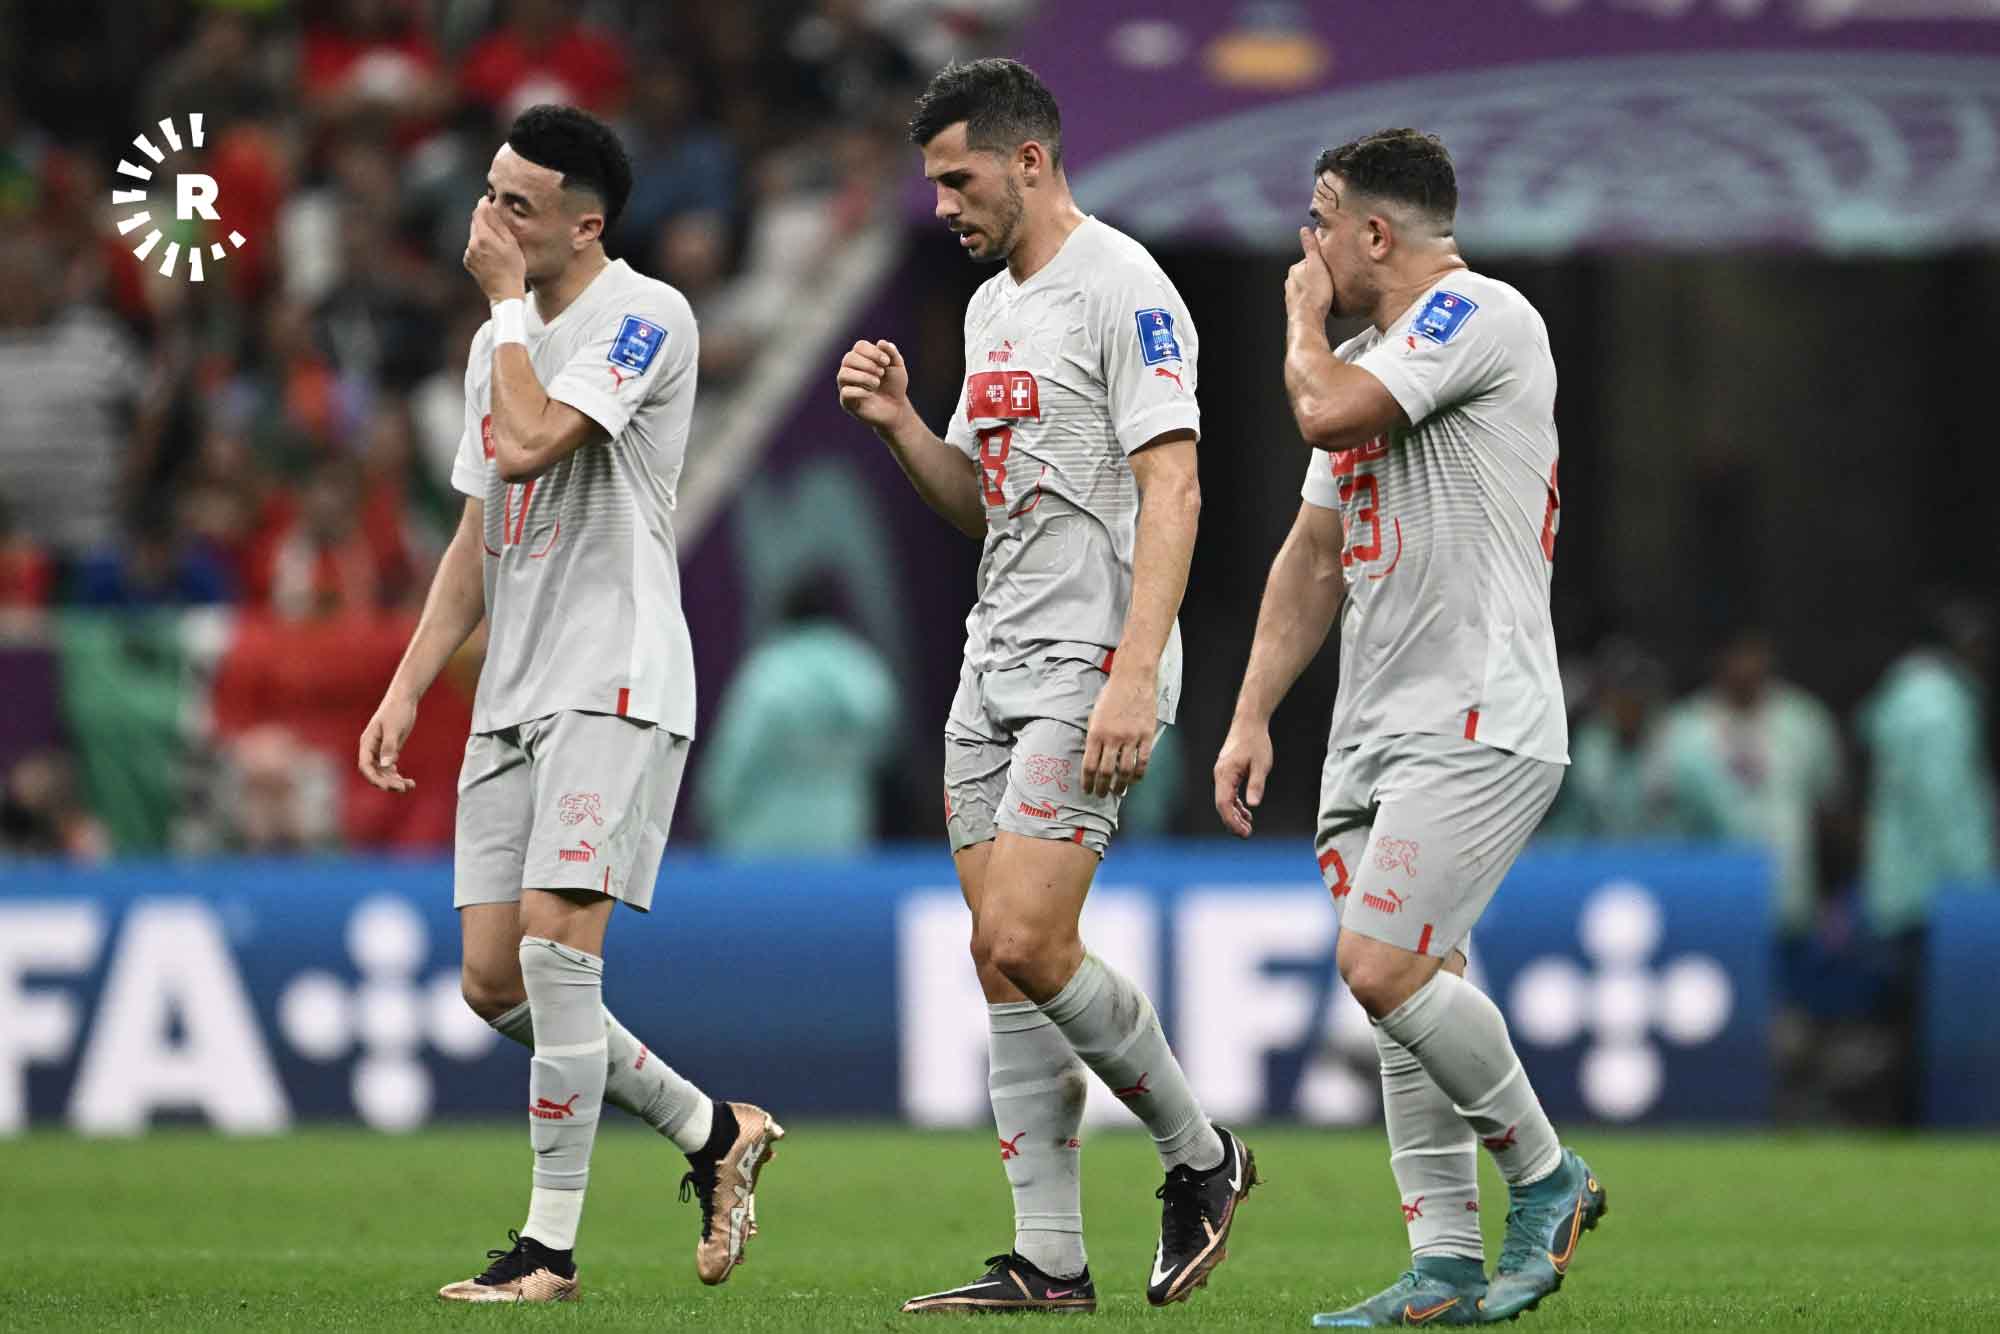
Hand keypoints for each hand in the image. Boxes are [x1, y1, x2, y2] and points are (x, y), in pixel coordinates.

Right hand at [358, 694, 417, 792]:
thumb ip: (389, 747)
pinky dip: (398, 775)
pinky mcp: (390, 750)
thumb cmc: (397, 710)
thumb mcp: (394, 728)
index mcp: (367, 743)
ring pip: (383, 772)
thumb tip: (386, 765)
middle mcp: (372, 749)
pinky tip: (409, 782)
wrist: (404, 699)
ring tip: (410, 786)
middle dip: (387, 782)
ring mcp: (380, 751)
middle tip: (402, 788)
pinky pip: (390, 768)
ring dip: (394, 781)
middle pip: (375, 772)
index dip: (374, 778)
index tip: (387, 786)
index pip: (365, 766)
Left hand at [463, 198, 525, 302]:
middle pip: (475, 222)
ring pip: (474, 235)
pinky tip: (492, 255)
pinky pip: (473, 247)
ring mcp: (468, 253)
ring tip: (498, 243)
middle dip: (484, 219)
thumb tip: (486, 205)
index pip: (479, 211)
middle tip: (498, 222)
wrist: (505, 293)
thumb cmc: (513, 268)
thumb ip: (497, 222)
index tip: (491, 201)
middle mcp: (472, 244)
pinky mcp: (468, 262)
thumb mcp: (511, 243)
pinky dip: (480, 246)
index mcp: (483, 237)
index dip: (484, 204)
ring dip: (483, 233)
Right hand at [836, 339, 912, 431]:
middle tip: (881, 373)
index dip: (873, 352)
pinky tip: (870, 394)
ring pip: (843, 374)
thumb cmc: (894, 385)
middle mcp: (850, 369)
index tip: (886, 362)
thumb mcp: (897, 367)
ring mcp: (846, 385)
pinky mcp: (846, 401)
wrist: (896, 408)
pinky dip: (860, 391)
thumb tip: (881, 342)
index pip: (859, 346)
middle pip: (849, 358)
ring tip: (876, 383)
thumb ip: (892, 353)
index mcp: (861, 358)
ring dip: (863, 377)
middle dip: (868, 364)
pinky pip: (845, 392)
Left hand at [1082, 667, 1155, 797]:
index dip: (1088, 782)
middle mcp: (1112, 737)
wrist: (1132, 679)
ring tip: (1118, 791)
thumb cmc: (1111, 695)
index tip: (1088, 790)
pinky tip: (1134, 780)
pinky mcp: (1146, 735)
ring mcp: (1131, 737)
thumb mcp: (1094, 715)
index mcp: (1096, 733)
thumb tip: (1092, 758)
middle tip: (1101, 794)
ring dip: (1120, 785)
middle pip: (1106, 772)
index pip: (1089, 766)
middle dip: (1102, 788)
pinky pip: (1143, 761)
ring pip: (1125, 770)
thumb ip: (1093, 736)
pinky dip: (1138, 774)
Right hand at [1212, 718, 1272, 837]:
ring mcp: (1223, 775)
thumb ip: (1256, 784)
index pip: (1223, 804)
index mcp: (1225, 774)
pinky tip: (1246, 812)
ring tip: (1247, 827)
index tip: (1243, 832)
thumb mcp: (1260, 764)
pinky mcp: (1228, 773)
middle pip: (1222, 805)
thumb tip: (1253, 804)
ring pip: (1225, 801)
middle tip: (1247, 834)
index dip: (1231, 821)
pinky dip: (1236, 805)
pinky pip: (1229, 794)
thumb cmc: (1254, 741)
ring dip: (1235, 815)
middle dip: (1233, 822)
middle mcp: (1220, 776)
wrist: (1249, 724)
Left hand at [1285, 227, 1333, 321]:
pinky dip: (1312, 299)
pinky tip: (1319, 303)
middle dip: (1317, 276)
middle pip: (1307, 274)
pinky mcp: (1296, 307)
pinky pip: (1306, 299)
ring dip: (1314, 288)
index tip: (1329, 267)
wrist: (1308, 320)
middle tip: (1329, 281)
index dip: (1321, 263)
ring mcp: (1291, 295)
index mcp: (1295, 269)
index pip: (1309, 260)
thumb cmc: (1314, 294)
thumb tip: (1304, 230)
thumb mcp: (1317, 265)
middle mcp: (1290, 281)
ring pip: (1306, 287)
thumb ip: (1311, 247)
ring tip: (1325, 293)